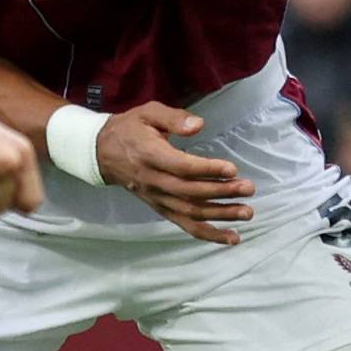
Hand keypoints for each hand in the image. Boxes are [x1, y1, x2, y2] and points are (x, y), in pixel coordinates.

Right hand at [96, 101, 255, 244]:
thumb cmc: (130, 129)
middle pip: (190, 193)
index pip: (182, 167)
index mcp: (151, 156)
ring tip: (246, 213)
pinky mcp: (160, 208)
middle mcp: (154, 181)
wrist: (102, 152)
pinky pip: (184, 225)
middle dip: (222, 193)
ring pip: (190, 213)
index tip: (232, 169)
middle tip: (249, 189)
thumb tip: (199, 124)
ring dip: (220, 215)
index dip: (207, 170)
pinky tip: (230, 237)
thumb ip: (173, 117)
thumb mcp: (148, 113)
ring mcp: (157, 198)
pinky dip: (208, 234)